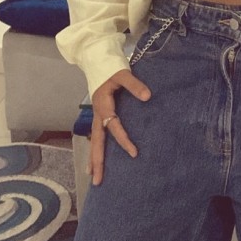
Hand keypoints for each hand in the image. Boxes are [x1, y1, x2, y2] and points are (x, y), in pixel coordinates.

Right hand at [88, 69, 150, 185]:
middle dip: (96, 161)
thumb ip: (134, 85)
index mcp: (103, 105)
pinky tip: (95, 160)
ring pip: (93, 141)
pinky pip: (97, 136)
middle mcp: (97, 114)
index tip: (134, 153)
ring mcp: (96, 116)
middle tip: (96, 180)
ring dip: (93, 158)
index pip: (113, 126)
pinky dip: (95, 149)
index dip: (123, 140)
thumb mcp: (122, 73)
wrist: (96, 60)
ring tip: (92, 176)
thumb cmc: (110, 67)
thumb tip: (148, 96)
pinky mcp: (99, 115)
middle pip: (95, 142)